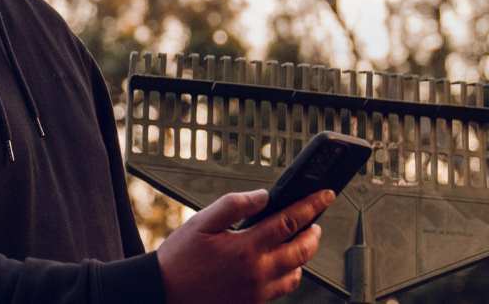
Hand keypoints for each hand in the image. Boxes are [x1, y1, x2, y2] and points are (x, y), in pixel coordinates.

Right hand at [157, 189, 334, 303]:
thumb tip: (262, 196)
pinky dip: (290, 274)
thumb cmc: (179, 259)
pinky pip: (282, 289)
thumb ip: (234, 205)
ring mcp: (257, 292)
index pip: (290, 221)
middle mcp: (257, 272)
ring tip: (300, 241)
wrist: (163, 294)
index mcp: (245, 248)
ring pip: (297, 273)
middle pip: (302, 250)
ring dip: (304, 255)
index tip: (325, 195)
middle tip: (316, 221)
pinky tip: (282, 264)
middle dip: (314, 232)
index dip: (311, 205)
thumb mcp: (201, 223)